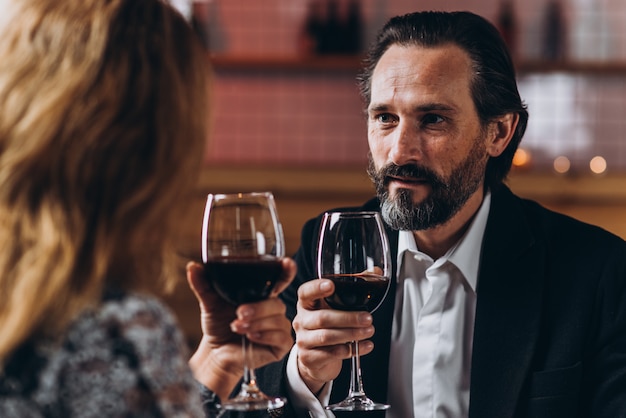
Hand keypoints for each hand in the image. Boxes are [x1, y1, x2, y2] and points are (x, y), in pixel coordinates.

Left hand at [186, 259, 295, 399]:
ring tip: (237, 327)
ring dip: (257, 323)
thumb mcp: (210, 302)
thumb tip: (193, 267)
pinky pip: (281, 337)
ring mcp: (278, 326)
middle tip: (239, 313)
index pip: (280, 279)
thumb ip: (204, 284)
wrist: (215, 352)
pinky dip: (265, 336)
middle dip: (258, 308)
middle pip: (277, 303)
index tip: (287, 263)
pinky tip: (251, 337)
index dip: (286, 271)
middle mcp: (273, 309)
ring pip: (278, 320)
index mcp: (262, 294)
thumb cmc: (218, 324)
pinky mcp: (280, 345)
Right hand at [291, 278, 374, 394]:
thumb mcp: (336, 306)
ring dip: (351, 334)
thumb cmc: (328, 326)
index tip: (331, 285)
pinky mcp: (309, 358)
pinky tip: (365, 346)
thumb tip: (374, 271)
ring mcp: (303, 340)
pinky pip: (331, 354)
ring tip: (369, 331)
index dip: (316, 288)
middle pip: (322, 318)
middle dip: (348, 318)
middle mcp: (301, 320)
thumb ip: (352, 288)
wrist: (317, 358)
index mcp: (306, 303)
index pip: (305, 292)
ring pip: (327, 337)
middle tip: (368, 318)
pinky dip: (351, 350)